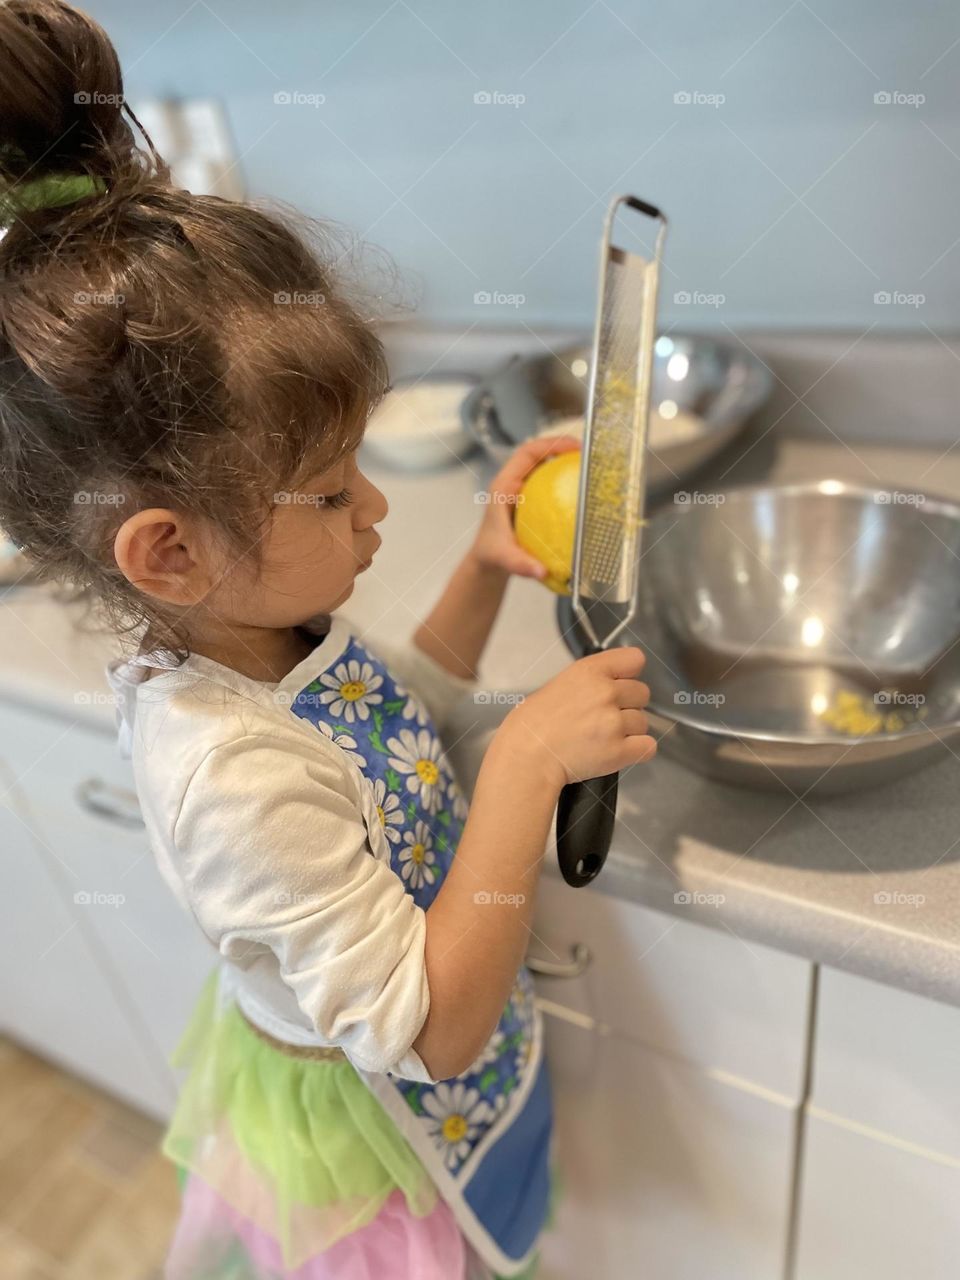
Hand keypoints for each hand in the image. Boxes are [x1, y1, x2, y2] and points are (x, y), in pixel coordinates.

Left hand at [469, 435, 580, 580]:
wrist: (487, 559)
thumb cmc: (492, 554)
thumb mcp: (504, 558)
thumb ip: (521, 564)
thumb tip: (542, 571)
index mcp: (503, 487)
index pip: (526, 454)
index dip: (550, 444)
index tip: (573, 448)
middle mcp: (512, 483)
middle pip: (537, 452)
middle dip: (562, 446)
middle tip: (588, 453)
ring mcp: (521, 489)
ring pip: (543, 464)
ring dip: (563, 460)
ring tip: (589, 465)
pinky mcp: (529, 498)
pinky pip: (547, 481)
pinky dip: (563, 479)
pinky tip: (581, 489)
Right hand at [498, 646, 655, 788]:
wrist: (525, 757)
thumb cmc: (532, 726)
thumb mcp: (557, 685)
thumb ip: (591, 681)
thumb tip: (614, 683)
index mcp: (589, 672)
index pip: (635, 659)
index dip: (629, 673)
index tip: (622, 682)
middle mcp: (605, 693)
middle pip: (642, 693)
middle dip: (627, 705)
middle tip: (604, 717)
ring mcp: (614, 722)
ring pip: (643, 722)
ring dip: (628, 731)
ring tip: (601, 738)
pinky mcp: (619, 751)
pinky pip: (648, 747)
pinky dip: (636, 751)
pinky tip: (616, 751)